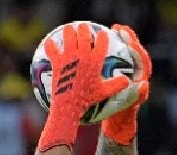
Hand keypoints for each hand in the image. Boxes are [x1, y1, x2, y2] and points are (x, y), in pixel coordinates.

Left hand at [38, 23, 131, 151]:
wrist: (69, 105)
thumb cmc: (87, 100)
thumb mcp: (104, 93)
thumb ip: (116, 85)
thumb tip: (128, 81)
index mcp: (95, 61)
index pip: (102, 42)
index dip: (102, 36)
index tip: (101, 34)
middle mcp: (83, 55)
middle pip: (84, 34)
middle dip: (84, 28)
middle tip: (83, 28)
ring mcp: (69, 57)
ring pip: (68, 36)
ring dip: (69, 31)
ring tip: (69, 30)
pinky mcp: (57, 62)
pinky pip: (52, 49)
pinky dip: (50, 45)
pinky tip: (49, 43)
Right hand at [101, 24, 151, 145]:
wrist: (116, 127)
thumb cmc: (120, 118)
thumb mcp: (126, 108)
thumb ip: (135, 98)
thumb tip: (144, 85)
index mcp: (140, 81)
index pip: (141, 60)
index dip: (136, 49)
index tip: (128, 41)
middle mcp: (136, 76)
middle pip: (135, 52)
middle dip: (129, 38)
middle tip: (118, 28)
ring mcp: (127, 75)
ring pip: (126, 54)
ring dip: (120, 40)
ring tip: (111, 30)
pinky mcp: (119, 76)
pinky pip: (115, 60)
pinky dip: (109, 50)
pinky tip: (98, 43)